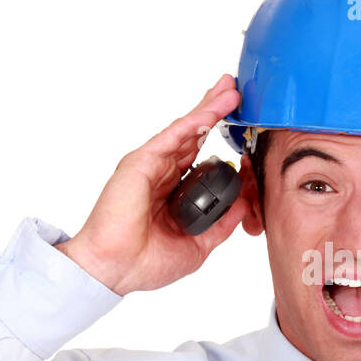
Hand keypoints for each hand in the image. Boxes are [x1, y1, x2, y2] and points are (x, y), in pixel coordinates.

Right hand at [56, 74, 247, 294]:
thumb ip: (221, 224)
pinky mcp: (141, 163)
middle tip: (236, 91)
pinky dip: (193, 122)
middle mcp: (162, 173)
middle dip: (215, 110)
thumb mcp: (197, 245)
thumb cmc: (144, 262)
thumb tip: (245, 206)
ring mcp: (151, 166)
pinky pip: (172, 137)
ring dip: (209, 108)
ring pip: (185, 130)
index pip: (200, 157)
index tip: (242, 128)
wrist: (115, 269)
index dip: (220, 140)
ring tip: (230, 90)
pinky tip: (211, 111)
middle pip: (193, 135)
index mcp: (172, 191)